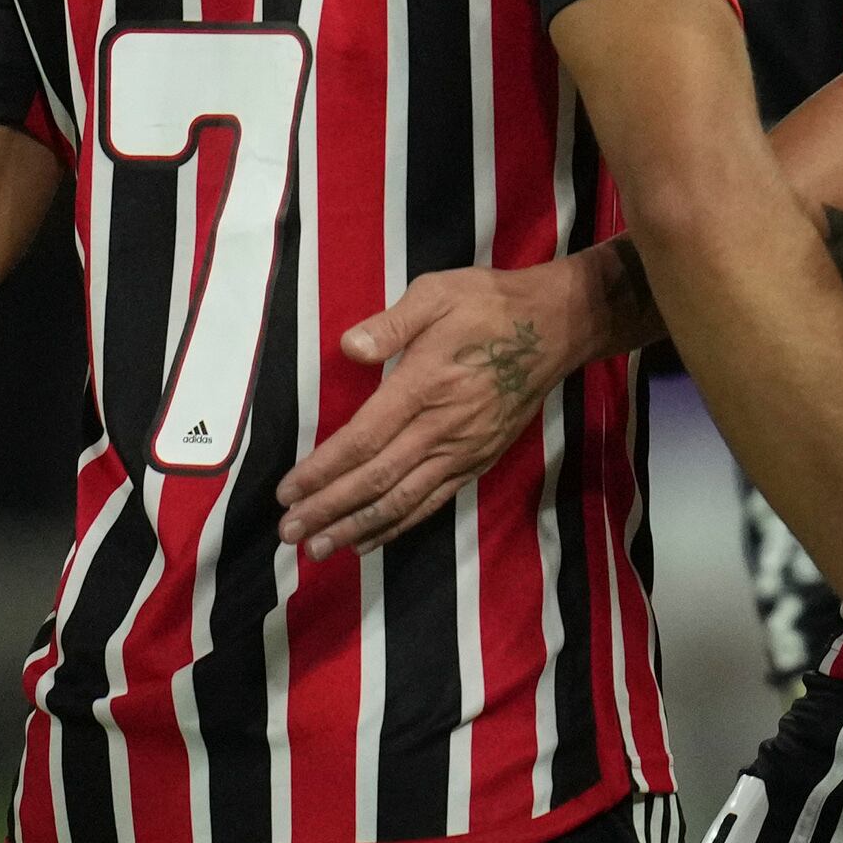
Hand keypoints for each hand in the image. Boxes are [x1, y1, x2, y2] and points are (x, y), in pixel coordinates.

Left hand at [277, 258, 616, 558]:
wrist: (556, 327)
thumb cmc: (489, 305)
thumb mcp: (437, 293)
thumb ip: (391, 323)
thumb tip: (348, 347)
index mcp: (425, 385)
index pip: (363, 439)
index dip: (323, 470)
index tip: (287, 490)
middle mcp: (442, 428)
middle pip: (376, 480)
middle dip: (329, 509)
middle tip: (288, 532)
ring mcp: (463, 450)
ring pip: (403, 501)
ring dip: (357, 527)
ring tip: (319, 548)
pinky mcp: (478, 460)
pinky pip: (432, 502)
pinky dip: (398, 525)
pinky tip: (369, 540)